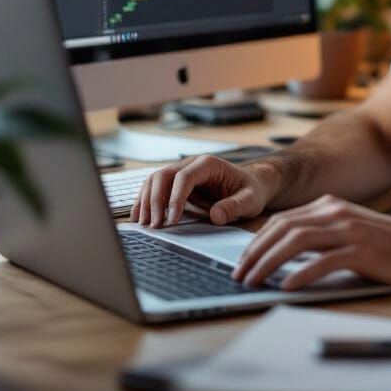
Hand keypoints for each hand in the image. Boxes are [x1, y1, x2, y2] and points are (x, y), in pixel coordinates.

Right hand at [130, 154, 277, 227]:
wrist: (251, 185)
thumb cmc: (250, 190)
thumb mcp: (250, 200)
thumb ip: (235, 206)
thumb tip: (216, 216)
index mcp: (209, 164)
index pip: (184, 177)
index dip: (174, 198)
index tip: (172, 220)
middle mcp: (192, 164)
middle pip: (163, 176)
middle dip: (156, 201)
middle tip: (155, 226)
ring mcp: (182, 172)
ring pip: (154, 180)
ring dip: (146, 201)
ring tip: (144, 224)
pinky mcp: (176, 184)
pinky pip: (155, 188)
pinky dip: (145, 201)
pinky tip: (139, 217)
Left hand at [232, 195, 390, 290]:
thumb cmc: (387, 245)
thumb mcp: (348, 232)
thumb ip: (321, 236)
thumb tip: (284, 256)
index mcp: (329, 206)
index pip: (282, 220)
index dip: (257, 240)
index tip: (242, 261)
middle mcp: (335, 213)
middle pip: (283, 228)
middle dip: (255, 252)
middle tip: (238, 274)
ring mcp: (348, 230)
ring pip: (297, 241)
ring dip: (269, 262)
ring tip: (253, 281)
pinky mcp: (361, 251)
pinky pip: (324, 261)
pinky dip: (301, 273)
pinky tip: (287, 286)